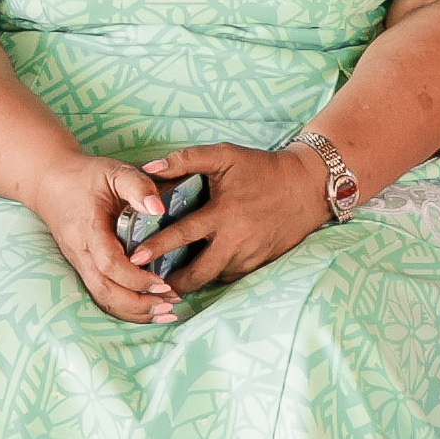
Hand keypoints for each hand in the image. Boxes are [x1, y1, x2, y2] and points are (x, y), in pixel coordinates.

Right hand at [33, 147, 191, 323]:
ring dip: (134, 311)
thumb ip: (138, 187)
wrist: (49, 181)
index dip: (137, 278)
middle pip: (105, 291)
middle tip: (171, 304)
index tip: (164, 283)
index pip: (110, 264)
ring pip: (102, 298)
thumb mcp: (114, 172)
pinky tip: (147, 309)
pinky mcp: (82, 267)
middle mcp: (79, 251)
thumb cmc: (86, 176)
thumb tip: (160, 209)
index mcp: (88, 228)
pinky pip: (101, 294)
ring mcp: (78, 262)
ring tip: (165, 312)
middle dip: (139, 304)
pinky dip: (125, 307)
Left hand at [133, 138, 334, 295]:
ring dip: (189, 281)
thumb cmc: (262, 168)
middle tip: (148, 282)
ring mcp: (248, 257)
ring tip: (166, 280)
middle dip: (170, 282)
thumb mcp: (225, 155)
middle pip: (196, 274)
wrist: (306, 187)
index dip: (156, 248)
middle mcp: (235, 241)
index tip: (133, 258)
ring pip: (212, 280)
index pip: (182, 236)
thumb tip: (149, 168)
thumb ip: (186, 159)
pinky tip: (197, 270)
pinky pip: (228, 277)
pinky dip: (211, 275)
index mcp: (224, 214)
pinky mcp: (258, 265)